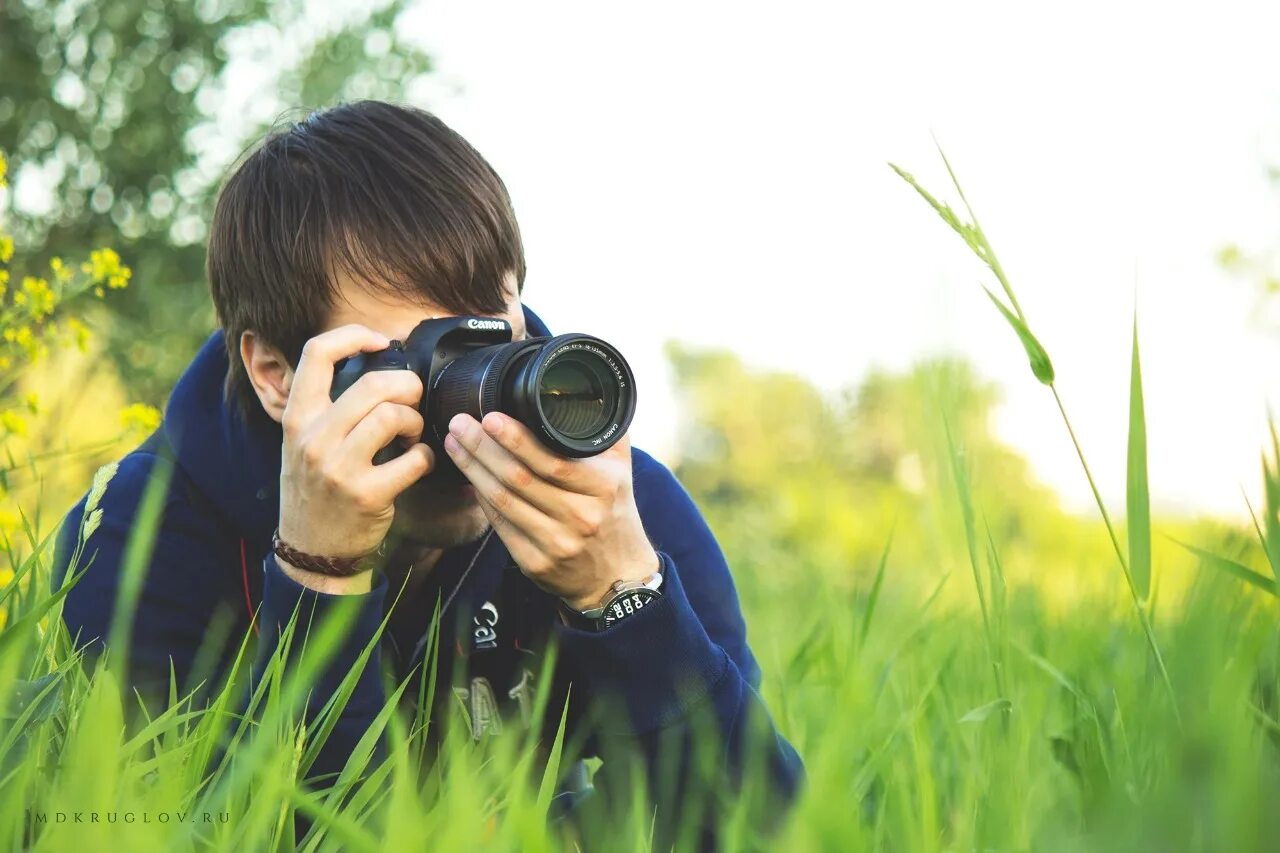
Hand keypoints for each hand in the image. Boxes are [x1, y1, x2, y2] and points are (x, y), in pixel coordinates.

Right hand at [277, 324, 434, 593]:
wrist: (310, 550)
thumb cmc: (315, 489)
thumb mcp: (302, 442)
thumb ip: (327, 407)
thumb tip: (373, 364)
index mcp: (297, 417)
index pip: (317, 353)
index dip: (354, 336)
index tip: (380, 342)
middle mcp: (313, 438)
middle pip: (373, 384)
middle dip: (408, 386)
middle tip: (414, 399)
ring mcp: (338, 467)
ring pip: (394, 416)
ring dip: (416, 420)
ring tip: (413, 433)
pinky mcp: (367, 494)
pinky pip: (414, 460)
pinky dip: (426, 457)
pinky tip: (419, 462)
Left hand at [443, 411, 658, 609]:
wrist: (618, 575)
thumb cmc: (615, 513)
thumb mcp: (622, 471)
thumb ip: (605, 433)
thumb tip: (586, 391)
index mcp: (601, 487)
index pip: (551, 461)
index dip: (516, 439)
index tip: (490, 417)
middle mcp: (580, 516)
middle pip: (519, 478)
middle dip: (482, 448)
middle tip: (459, 423)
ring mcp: (556, 543)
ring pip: (503, 501)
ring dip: (473, 469)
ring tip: (454, 443)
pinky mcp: (535, 563)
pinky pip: (499, 525)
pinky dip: (480, 498)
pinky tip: (469, 476)